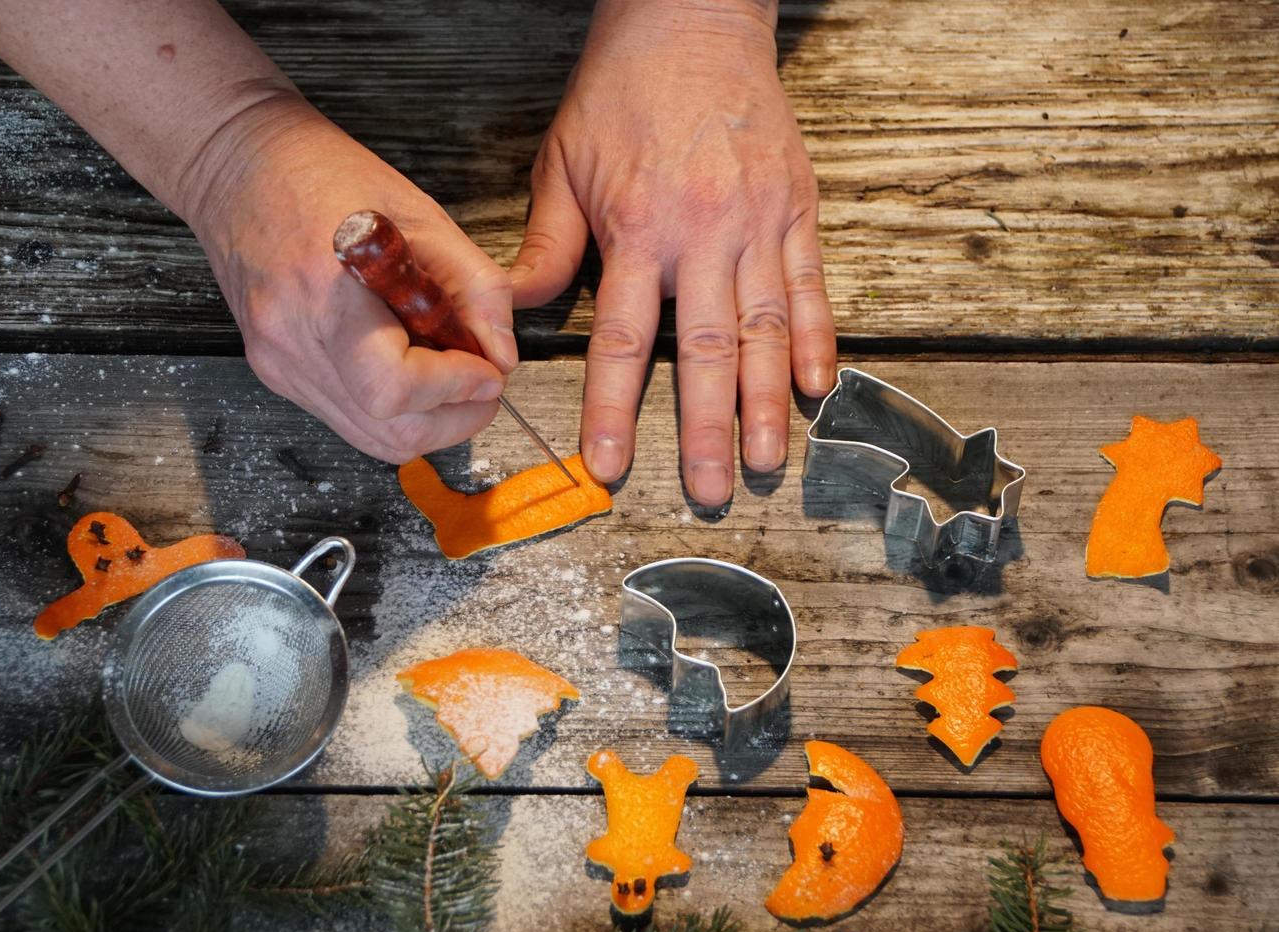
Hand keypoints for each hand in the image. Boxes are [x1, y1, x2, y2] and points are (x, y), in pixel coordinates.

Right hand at [180, 94, 516, 461]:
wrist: (238, 168)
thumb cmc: (321, 176)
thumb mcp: (422, 216)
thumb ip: (475, 288)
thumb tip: (501, 355)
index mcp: (325, 294)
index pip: (393, 387)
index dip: (453, 388)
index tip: (487, 369)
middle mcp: (292, 343)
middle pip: (389, 433)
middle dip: (455, 418)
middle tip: (482, 380)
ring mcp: (280, 365)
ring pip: (372, 438)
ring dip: (428, 419)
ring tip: (449, 371)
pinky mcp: (278, 373)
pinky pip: (350, 415)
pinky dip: (393, 407)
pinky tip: (408, 363)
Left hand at [510, 0, 835, 505]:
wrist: (694, 18)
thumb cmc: (622, 91)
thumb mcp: (563, 164)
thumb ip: (545, 247)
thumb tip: (507, 311)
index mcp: (638, 229)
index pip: (622, 340)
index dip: (614, 408)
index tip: (610, 464)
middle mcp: (702, 234)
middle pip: (705, 351)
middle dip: (707, 429)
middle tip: (714, 490)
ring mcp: (758, 223)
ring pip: (766, 329)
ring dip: (769, 401)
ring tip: (771, 457)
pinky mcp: (796, 209)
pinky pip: (810, 286)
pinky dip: (816, 338)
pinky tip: (818, 386)